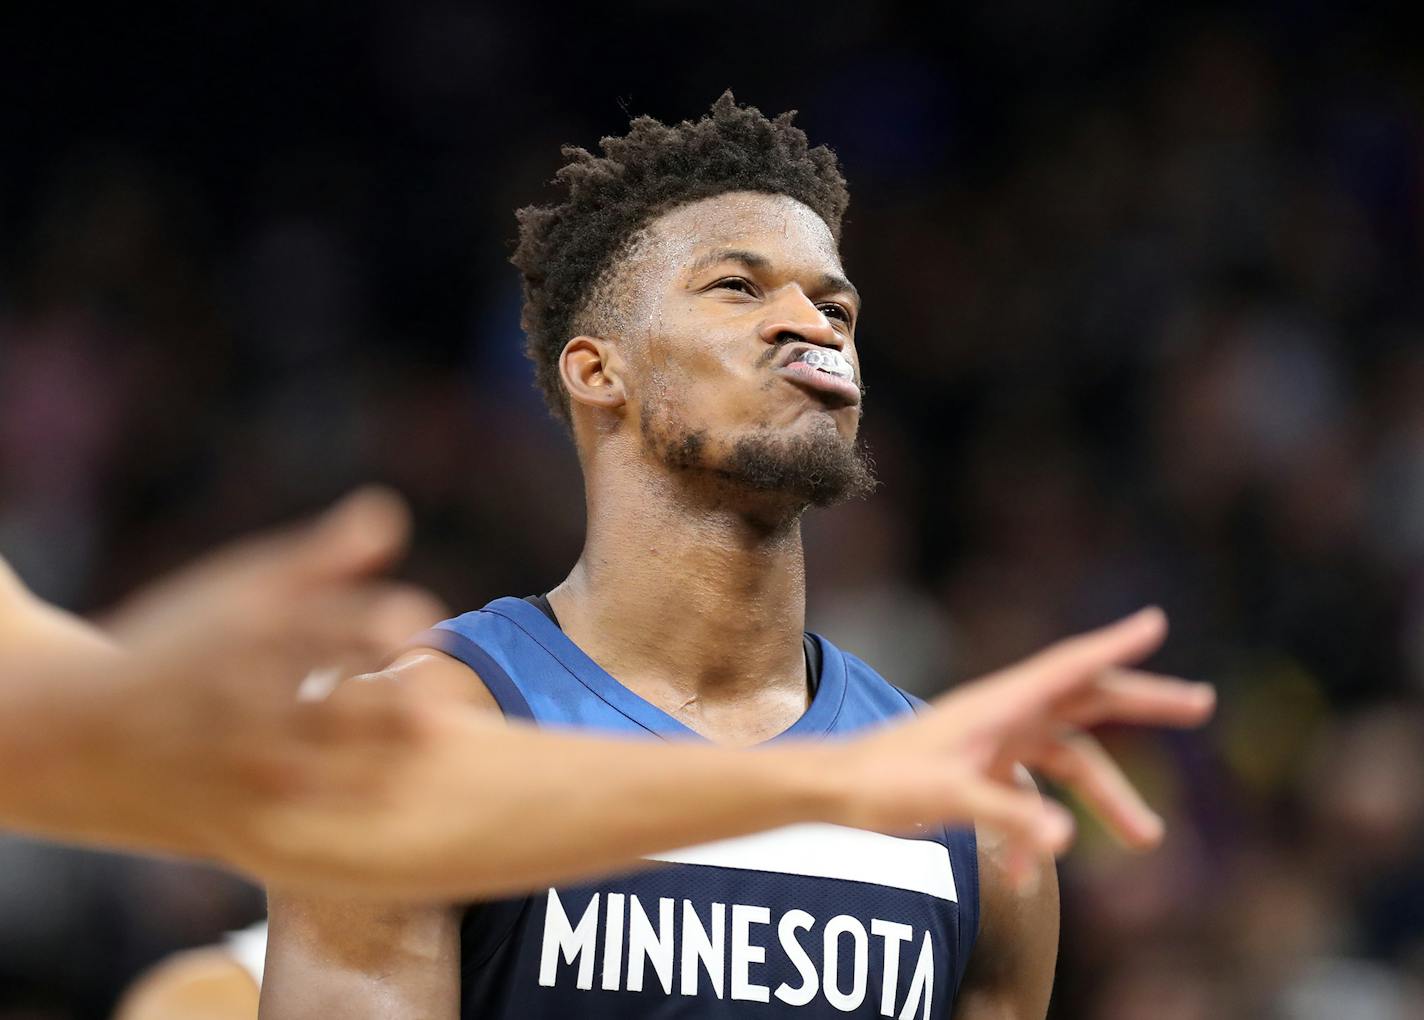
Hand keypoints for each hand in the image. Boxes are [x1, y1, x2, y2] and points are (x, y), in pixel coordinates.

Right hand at [2, 488, 444, 857]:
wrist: (88, 734)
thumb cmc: (183, 644)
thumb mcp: (241, 589)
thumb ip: (320, 558)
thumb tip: (390, 513)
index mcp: (253, 635)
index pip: (334, 623)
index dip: (383, 621)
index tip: (420, 619)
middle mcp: (248, 698)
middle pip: (345, 698)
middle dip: (399, 692)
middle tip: (441, 687)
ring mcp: (243, 760)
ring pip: (336, 764)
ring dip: (386, 753)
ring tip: (429, 734)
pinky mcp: (239, 810)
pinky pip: (313, 816)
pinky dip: (355, 803)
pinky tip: (391, 785)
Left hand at [838, 608, 1213, 874]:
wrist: (834, 792)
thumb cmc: (883, 784)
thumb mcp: (949, 800)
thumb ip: (1008, 821)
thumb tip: (1067, 843)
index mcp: (1001, 704)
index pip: (1070, 667)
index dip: (1116, 645)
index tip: (1157, 621)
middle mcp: (1005, 716)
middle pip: (1088, 704)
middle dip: (1145, 704)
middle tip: (1202, 703)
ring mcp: (996, 743)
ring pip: (1071, 760)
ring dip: (1109, 797)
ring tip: (1150, 838)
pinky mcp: (982, 772)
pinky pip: (1031, 798)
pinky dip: (1040, 832)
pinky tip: (1029, 879)